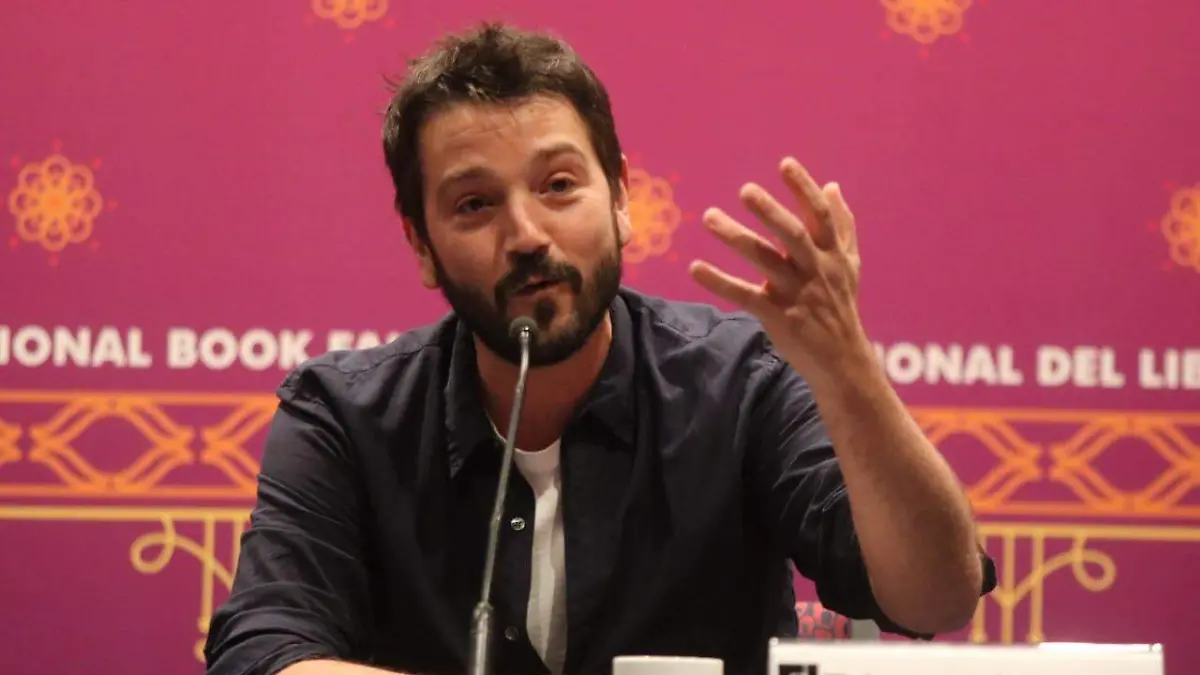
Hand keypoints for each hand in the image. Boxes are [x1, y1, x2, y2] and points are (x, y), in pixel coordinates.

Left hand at [689, 157, 869, 385]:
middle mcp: (816, 270)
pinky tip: (695, 268)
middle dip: (770, 211)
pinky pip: (745, 296)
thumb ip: (842, 225)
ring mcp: (796, 294)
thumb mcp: (849, 264)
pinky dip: (720, 283)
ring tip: (709, 217)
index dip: (804, 189)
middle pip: (792, 235)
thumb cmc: (841, 306)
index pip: (820, 216)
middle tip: (745, 189)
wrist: (843, 362)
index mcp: (832, 254)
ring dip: (736, 238)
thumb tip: (832, 186)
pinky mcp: (778, 317)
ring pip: (765, 262)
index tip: (785, 164)